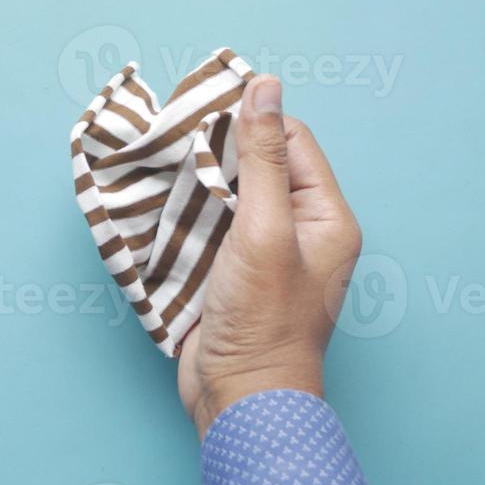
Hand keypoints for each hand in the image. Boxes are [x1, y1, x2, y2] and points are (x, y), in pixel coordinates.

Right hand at [177, 77, 362, 439]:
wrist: (240, 399)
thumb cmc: (264, 321)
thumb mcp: (263, 229)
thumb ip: (262, 157)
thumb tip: (264, 85)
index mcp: (326, 216)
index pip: (291, 141)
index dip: (250, 122)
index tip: (202, 111)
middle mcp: (300, 229)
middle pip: (258, 164)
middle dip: (216, 150)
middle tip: (174, 135)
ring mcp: (263, 253)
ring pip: (228, 193)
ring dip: (196, 180)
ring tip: (160, 165)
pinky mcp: (230, 272)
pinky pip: (210, 225)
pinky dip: (185, 211)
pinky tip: (158, 203)